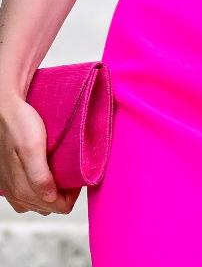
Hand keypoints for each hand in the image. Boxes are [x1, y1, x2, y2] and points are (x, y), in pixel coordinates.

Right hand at [0, 95, 78, 214]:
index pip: (56, 207)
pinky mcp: (9, 179)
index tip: (79, 178)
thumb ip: (39, 176)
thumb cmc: (19, 125)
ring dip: (51, 193)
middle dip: (62, 195)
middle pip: (47, 207)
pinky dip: (40, 188)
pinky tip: (46, 174)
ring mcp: (10, 187)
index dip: (71, 196)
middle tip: (73, 173)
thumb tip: (50, 198)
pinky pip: (26, 195)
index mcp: (22, 188)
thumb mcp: (32, 147)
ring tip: (62, 172)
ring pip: (36, 203)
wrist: (4, 110)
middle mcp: (14, 192)